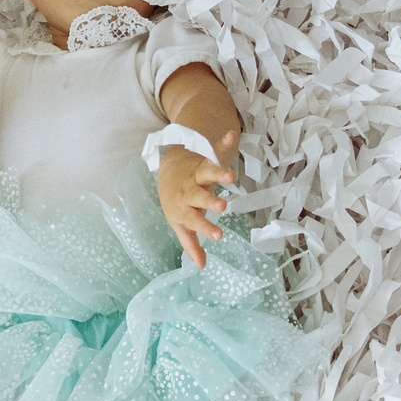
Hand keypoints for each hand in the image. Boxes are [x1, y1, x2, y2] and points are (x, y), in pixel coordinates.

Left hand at [157, 133, 238, 267]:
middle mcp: (190, 190)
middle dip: (209, 201)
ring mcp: (198, 173)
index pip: (194, 220)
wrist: (168, 170)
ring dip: (218, 173)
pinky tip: (233, 134)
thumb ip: (191, 243)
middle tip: (221, 206)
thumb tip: (202, 266)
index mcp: (184, 208)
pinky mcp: (206, 159)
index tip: (219, 235)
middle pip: (199, 196)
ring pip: (207, 173)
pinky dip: (224, 141)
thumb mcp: (180, 223)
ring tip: (230, 176)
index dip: (205, 228)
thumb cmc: (176, 202)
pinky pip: (215, 149)